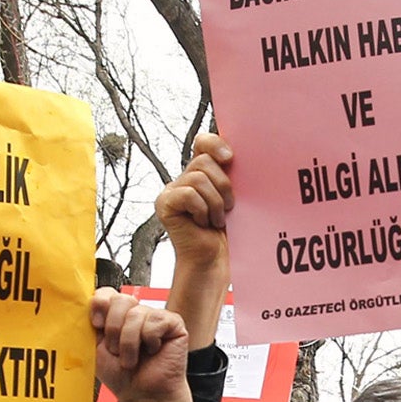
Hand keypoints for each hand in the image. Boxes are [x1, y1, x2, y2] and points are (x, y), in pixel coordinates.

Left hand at [93, 288, 193, 401]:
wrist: (142, 395)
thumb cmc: (121, 375)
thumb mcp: (95, 347)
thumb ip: (89, 324)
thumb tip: (84, 303)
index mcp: (116, 316)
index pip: (107, 293)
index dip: (99, 305)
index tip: (96, 324)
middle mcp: (135, 313)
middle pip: (120, 299)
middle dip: (114, 330)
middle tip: (116, 351)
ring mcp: (155, 316)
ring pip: (136, 313)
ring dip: (129, 343)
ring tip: (132, 358)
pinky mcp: (173, 323)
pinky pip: (155, 321)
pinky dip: (150, 341)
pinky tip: (153, 350)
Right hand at [155, 134, 234, 268]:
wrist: (215, 259)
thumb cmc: (228, 230)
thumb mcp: (233, 197)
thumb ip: (231, 174)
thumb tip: (235, 154)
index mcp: (202, 172)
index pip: (203, 142)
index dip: (215, 144)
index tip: (230, 158)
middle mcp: (184, 178)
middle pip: (203, 161)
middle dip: (223, 185)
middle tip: (228, 207)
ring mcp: (172, 190)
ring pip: (198, 178)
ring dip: (215, 202)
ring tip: (216, 219)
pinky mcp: (164, 204)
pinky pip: (188, 194)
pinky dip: (201, 209)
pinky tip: (202, 223)